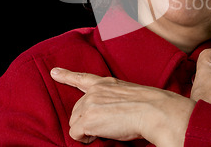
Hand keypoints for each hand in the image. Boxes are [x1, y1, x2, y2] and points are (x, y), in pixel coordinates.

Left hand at [50, 68, 195, 145]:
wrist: (155, 111)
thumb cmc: (150, 106)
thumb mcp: (129, 95)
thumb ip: (113, 98)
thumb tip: (107, 114)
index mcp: (107, 83)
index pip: (83, 78)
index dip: (66, 75)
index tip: (54, 71)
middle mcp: (95, 90)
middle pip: (77, 110)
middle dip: (87, 120)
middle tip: (108, 124)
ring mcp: (90, 103)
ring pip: (75, 123)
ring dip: (88, 130)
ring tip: (109, 129)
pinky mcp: (87, 119)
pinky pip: (76, 134)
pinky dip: (86, 139)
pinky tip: (102, 135)